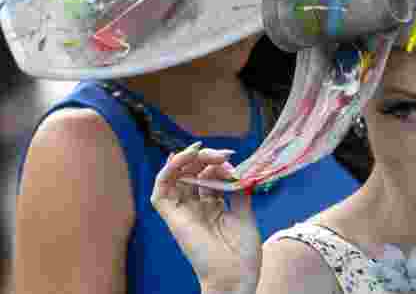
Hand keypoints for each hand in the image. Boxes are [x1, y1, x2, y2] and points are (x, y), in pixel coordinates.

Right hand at [150, 142, 261, 293]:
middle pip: (192, 173)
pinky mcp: (173, 219)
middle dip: (205, 157)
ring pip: (174, 178)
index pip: (208, 175)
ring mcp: (183, 213)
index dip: (217, 163)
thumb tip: (236, 168)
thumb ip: (237, 190)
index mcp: (213, 206)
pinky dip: (165, 174)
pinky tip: (180, 159)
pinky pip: (159, 194)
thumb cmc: (242, 252)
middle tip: (222, 154)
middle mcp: (196, 207)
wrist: (235, 275)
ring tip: (202, 151)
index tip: (232, 157)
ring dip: (186, 160)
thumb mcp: (244, 213)